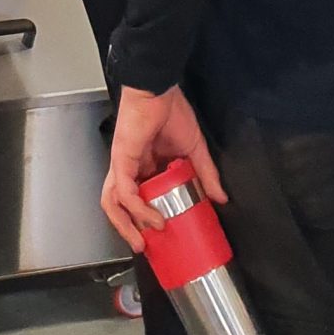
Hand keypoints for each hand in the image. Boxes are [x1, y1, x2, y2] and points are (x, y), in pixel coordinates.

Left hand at [100, 83, 225, 252]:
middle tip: (144, 246)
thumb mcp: (194, 149)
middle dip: (129, 228)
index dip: (146, 217)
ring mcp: (123, 165)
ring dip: (125, 225)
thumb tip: (220, 197)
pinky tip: (152, 219)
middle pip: (118, 204)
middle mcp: (130, 168)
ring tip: (141, 242)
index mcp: (144, 165)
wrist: (158, 88)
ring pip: (113, 202)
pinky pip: (125, 192)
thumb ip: (206, 174)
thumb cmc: (170, 110)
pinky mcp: (122, 160)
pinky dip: (137, 209)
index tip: (161, 233)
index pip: (139, 197)